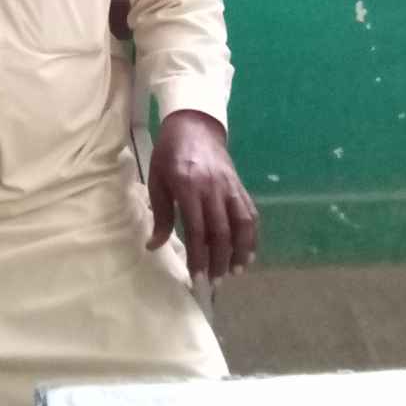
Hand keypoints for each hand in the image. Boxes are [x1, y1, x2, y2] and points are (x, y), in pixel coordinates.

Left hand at [145, 110, 257, 282]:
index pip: (197, 230)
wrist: (194, 123)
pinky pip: (250, 213)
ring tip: (236, 271)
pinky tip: (248, 251)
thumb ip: (161, 214)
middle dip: (220, 260)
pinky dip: (251, 234)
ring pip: (242, 224)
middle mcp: (213, 188)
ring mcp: (230, 186)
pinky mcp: (239, 185)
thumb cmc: (169, 152)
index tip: (197, 278)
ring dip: (241, 251)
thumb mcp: (157, 179)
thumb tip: (154, 246)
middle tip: (216, 281)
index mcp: (188, 186)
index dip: (199, 256)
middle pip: (222, 231)